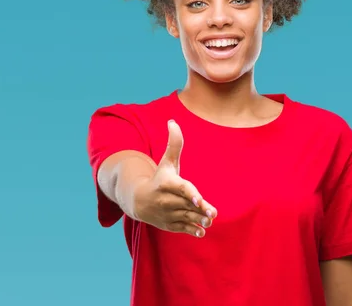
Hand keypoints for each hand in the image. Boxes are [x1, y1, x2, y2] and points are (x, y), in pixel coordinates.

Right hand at [133, 120, 216, 237]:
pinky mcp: (169, 224)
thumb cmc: (158, 178)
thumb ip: (174, 144)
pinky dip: (192, 230)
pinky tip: (201, 231)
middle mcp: (166, 200)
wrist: (138, 200)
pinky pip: (182, 228)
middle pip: (187, 205)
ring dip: (198, 220)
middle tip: (212, 214)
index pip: (181, 189)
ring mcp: (167, 213)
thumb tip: (172, 122)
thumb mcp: (166, 162)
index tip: (199, 201)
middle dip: (200, 210)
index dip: (190, 194)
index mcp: (167, 183)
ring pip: (186, 217)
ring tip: (209, 220)